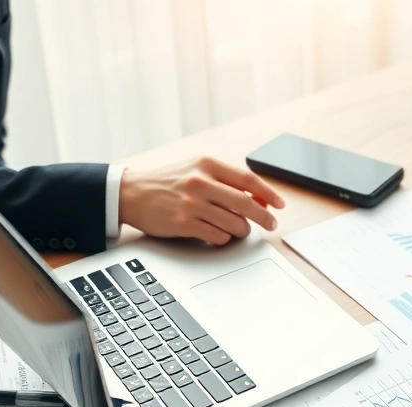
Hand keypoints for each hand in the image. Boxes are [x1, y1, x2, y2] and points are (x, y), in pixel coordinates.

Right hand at [117, 157, 284, 244]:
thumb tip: (258, 197)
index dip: (269, 194)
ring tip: (237, 229)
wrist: (131, 193)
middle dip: (264, 217)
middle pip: (246, 204)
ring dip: (241, 230)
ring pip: (234, 223)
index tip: (280, 205)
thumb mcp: (195, 169)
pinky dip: (222, 238)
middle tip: (271, 224)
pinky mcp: (183, 223)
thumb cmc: (167, 182)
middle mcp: (201, 182)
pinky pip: (217, 236)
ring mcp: (192, 203)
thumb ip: (224, 179)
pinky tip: (217, 233)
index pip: (248, 180)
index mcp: (207, 164)